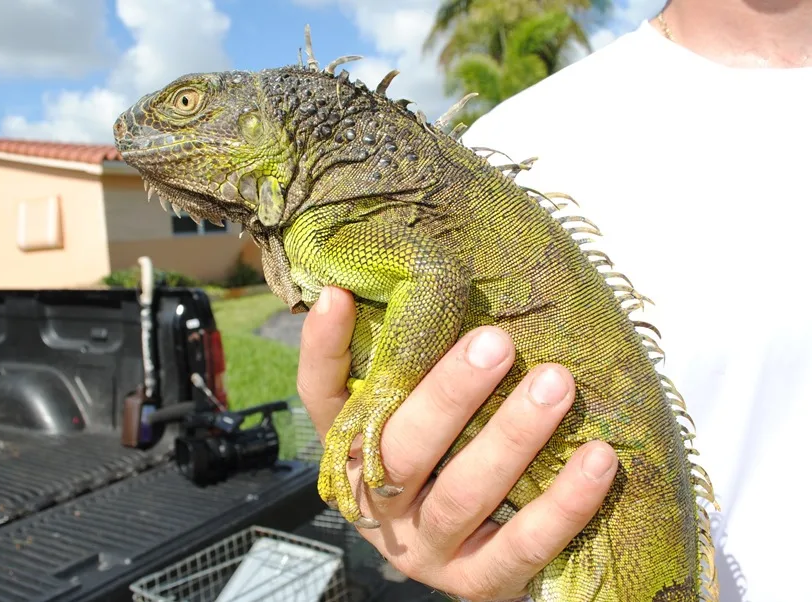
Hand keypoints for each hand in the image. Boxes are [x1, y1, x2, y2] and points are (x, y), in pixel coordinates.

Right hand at [297, 286, 618, 601]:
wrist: (465, 547)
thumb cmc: (438, 453)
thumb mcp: (407, 406)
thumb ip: (397, 355)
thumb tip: (361, 285)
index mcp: (352, 450)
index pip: (322, 397)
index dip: (324, 349)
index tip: (339, 295)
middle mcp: (378, 502)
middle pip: (402, 448)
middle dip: (449, 395)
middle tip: (495, 342)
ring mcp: (426, 548)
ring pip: (464, 494)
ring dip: (512, 439)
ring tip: (556, 384)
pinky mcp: (477, 581)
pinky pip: (522, 546)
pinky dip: (564, 505)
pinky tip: (598, 458)